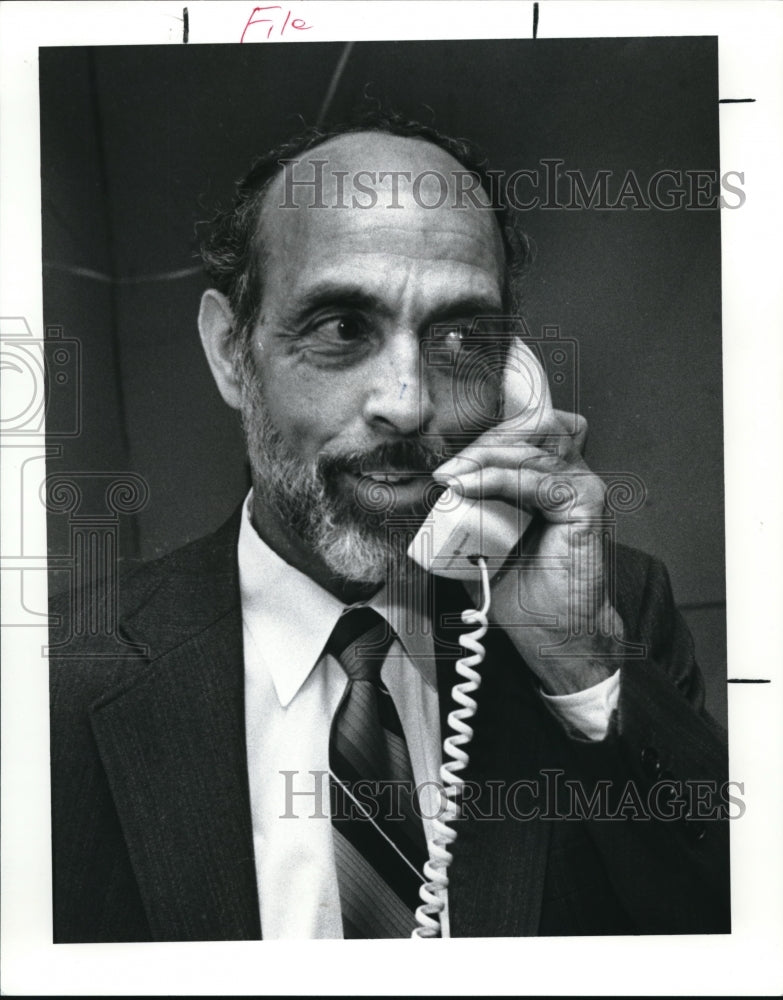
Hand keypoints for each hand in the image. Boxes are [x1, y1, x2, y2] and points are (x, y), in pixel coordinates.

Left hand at [433, 338, 624, 694]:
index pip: (519, 431)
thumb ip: (470, 504)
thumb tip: (436, 481)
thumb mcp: (482, 536)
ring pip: (533, 446)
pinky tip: (471, 487)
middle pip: (528, 427)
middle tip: (448, 469)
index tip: (445, 466)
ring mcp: (580, 485)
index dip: (483, 440)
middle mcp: (568, 474)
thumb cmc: (521, 587)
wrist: (550, 630)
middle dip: (483, 443)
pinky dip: (501, 478)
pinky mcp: (586, 503)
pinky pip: (540, 478)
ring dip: (487, 456)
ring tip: (454, 477)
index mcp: (547, 477)